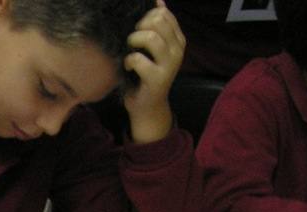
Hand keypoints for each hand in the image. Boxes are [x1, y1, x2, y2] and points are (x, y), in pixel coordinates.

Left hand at [121, 0, 184, 142]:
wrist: (148, 106)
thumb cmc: (146, 75)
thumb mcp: (154, 49)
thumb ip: (157, 26)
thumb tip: (158, 1)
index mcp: (178, 40)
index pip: (164, 14)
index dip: (146, 17)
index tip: (138, 29)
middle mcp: (177, 50)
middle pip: (158, 21)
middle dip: (139, 26)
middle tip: (133, 41)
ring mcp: (170, 64)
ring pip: (151, 37)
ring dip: (134, 41)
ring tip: (130, 50)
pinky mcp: (157, 78)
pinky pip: (138, 59)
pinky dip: (128, 61)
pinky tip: (128, 66)